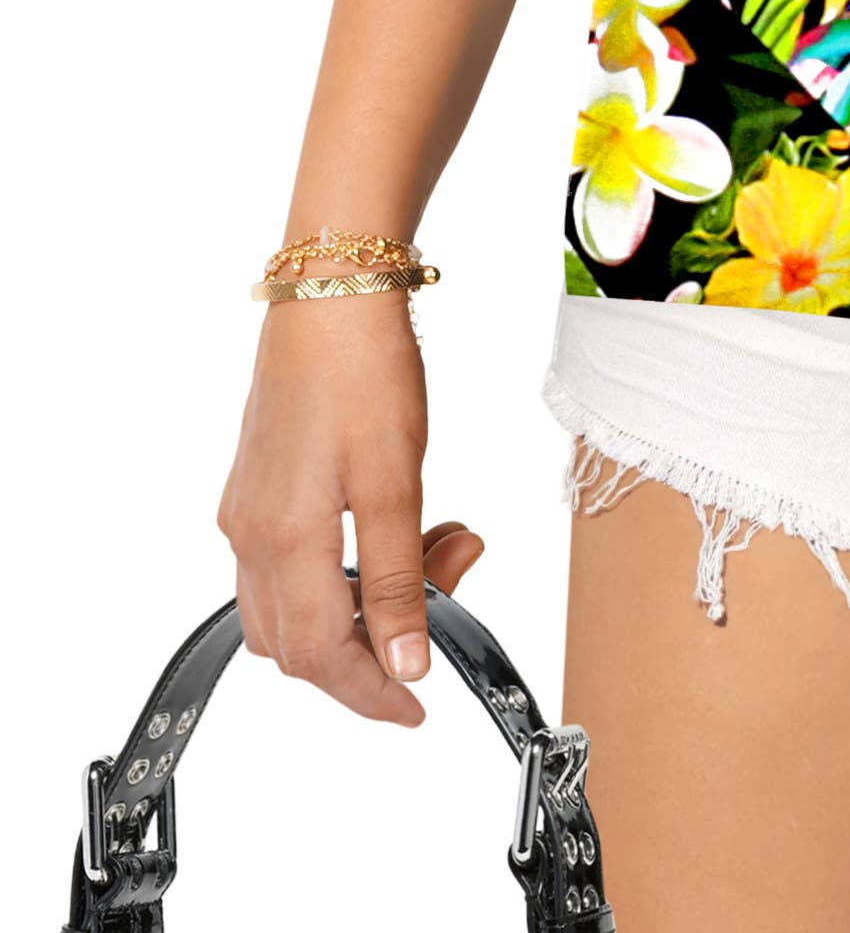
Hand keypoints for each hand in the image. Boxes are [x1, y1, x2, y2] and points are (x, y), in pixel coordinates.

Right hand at [217, 299, 484, 725]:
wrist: (331, 286)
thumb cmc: (362, 369)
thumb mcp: (394, 480)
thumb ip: (394, 580)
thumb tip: (403, 662)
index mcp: (282, 543)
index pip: (322, 658)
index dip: (372, 693)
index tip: (417, 708)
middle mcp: (252, 535)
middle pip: (303, 642)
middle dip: (379, 637)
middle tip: (452, 580)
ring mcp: (250, 509)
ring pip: (298, 601)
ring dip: (366, 597)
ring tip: (440, 542)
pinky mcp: (262, 483)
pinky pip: (295, 559)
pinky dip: (347, 563)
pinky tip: (400, 523)